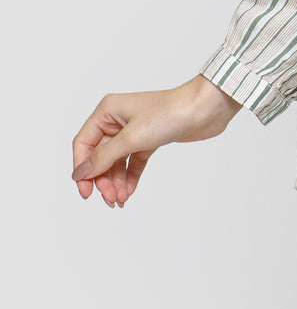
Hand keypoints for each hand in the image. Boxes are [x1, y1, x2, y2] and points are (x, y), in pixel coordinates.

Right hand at [71, 74, 243, 206]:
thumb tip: (80, 173)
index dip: (82, 168)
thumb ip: (104, 157)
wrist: (205, 109)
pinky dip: (129, 178)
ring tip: (120, 200)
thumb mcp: (132, 137)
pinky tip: (129, 192)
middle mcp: (117, 119)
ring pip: (115, 162)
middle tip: (110, 199)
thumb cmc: (169, 113)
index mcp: (108, 110)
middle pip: (99, 156)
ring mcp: (134, 130)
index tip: (86, 192)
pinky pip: (132, 162)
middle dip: (102, 179)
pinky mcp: (149, 140)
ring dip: (115, 182)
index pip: (83, 143)